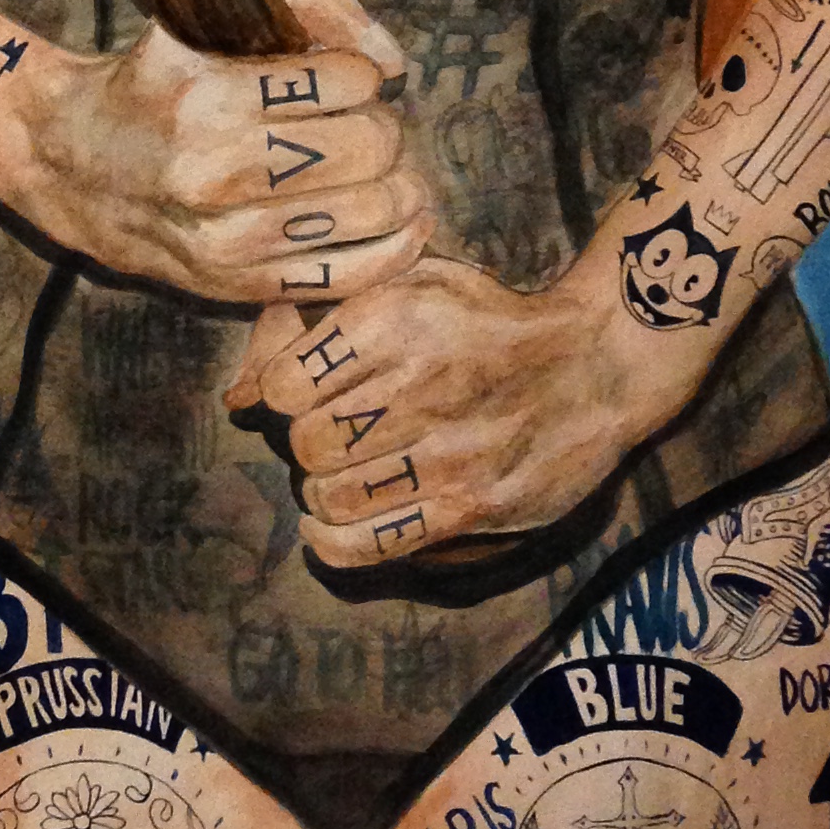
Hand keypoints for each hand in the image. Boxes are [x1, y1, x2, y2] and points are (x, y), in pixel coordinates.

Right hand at [7, 0, 429, 308]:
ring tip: (384, 170)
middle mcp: (212, 173)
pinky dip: (394, 247)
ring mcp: (225, 240)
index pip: (344, 81)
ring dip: (398, 185)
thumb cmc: (157, 80)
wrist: (70, 165)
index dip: (359, 74)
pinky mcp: (237, 287)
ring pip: (369, 212)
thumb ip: (311, 2)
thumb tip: (393, 59)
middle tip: (360, 124)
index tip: (341, 78)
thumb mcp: (206, 14)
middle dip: (381, 127)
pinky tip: (403, 221)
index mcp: (206, 97)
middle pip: (366, 146)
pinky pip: (349, 275)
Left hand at [224, 251, 721, 566]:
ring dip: (327, 487)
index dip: (286, 389)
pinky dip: (335, 540)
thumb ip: (309, 324)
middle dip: (309, 440)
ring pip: (328, 495)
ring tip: (355, 467)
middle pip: (303, 444)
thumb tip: (237, 398)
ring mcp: (446, 453)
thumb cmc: (481, 319)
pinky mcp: (471, 507)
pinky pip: (368, 545)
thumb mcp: (403, 283)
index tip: (312, 385)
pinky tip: (339, 519)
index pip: (284, 384)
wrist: (592, 364)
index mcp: (395, 316)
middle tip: (340, 430)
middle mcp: (417, 384)